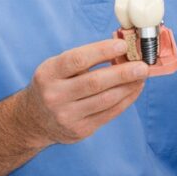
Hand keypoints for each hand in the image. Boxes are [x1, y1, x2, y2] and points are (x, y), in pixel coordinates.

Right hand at [19, 39, 148, 146]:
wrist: (33, 120)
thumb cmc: (54, 85)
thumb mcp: (57, 68)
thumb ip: (85, 58)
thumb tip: (122, 48)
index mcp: (48, 74)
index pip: (76, 60)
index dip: (101, 51)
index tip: (122, 45)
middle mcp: (54, 96)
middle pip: (94, 83)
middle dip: (122, 73)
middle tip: (143, 66)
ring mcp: (66, 116)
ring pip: (105, 100)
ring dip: (128, 86)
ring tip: (142, 76)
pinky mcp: (80, 130)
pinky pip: (109, 113)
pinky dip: (126, 99)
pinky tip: (135, 89)